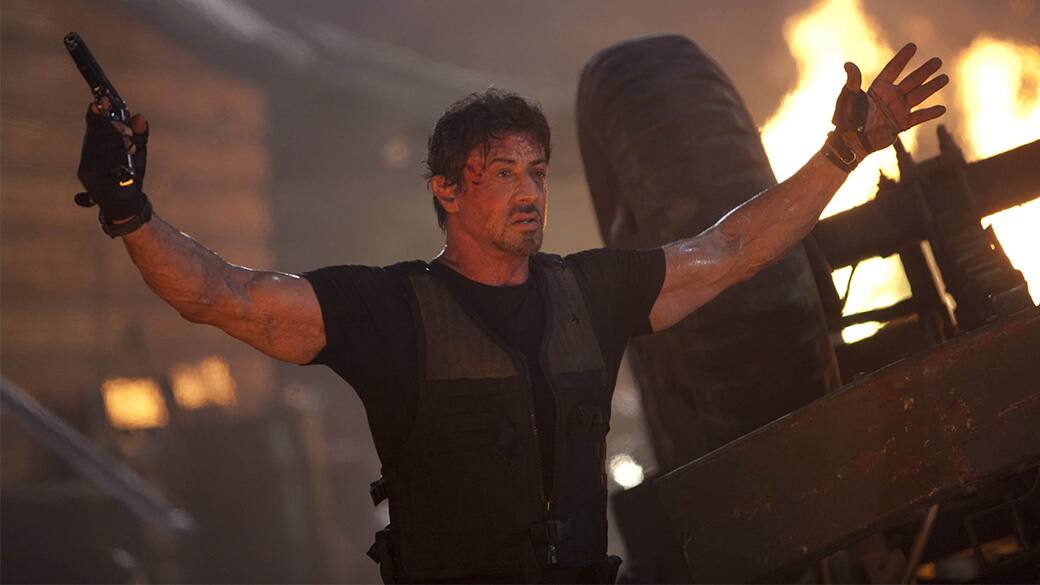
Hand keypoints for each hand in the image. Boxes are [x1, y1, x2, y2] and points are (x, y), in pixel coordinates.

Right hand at [76, 96, 149, 222]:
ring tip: (130, 148)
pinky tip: (124, 163)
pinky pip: (103, 162)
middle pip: (97, 132)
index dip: (97, 111)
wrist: (127, 205)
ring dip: (118, 145)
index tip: (102, 100)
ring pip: (100, 146)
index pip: (93, 123)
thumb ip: (140, 135)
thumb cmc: (131, 175)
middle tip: (129, 135)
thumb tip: (139, 117)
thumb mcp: (139, 153)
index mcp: (96, 145)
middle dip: (114, 130)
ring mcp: (86, 166)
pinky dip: (117, 160)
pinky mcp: (89, 177)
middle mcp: (88, 154)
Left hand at [848, 42, 948, 152]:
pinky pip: (918, 117)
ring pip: (918, 96)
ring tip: (945, 78)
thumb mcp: (849, 98)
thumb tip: (848, 65)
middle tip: (938, 61)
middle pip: (911, 81)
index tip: (913, 46)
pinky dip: (929, 114)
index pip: (893, 69)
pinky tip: (942, 109)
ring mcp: (897, 110)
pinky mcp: (901, 124)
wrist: (851, 141)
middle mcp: (890, 97)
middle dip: (925, 71)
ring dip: (932, 87)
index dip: (902, 58)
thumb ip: (852, 82)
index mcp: (878, 88)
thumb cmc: (847, 118)